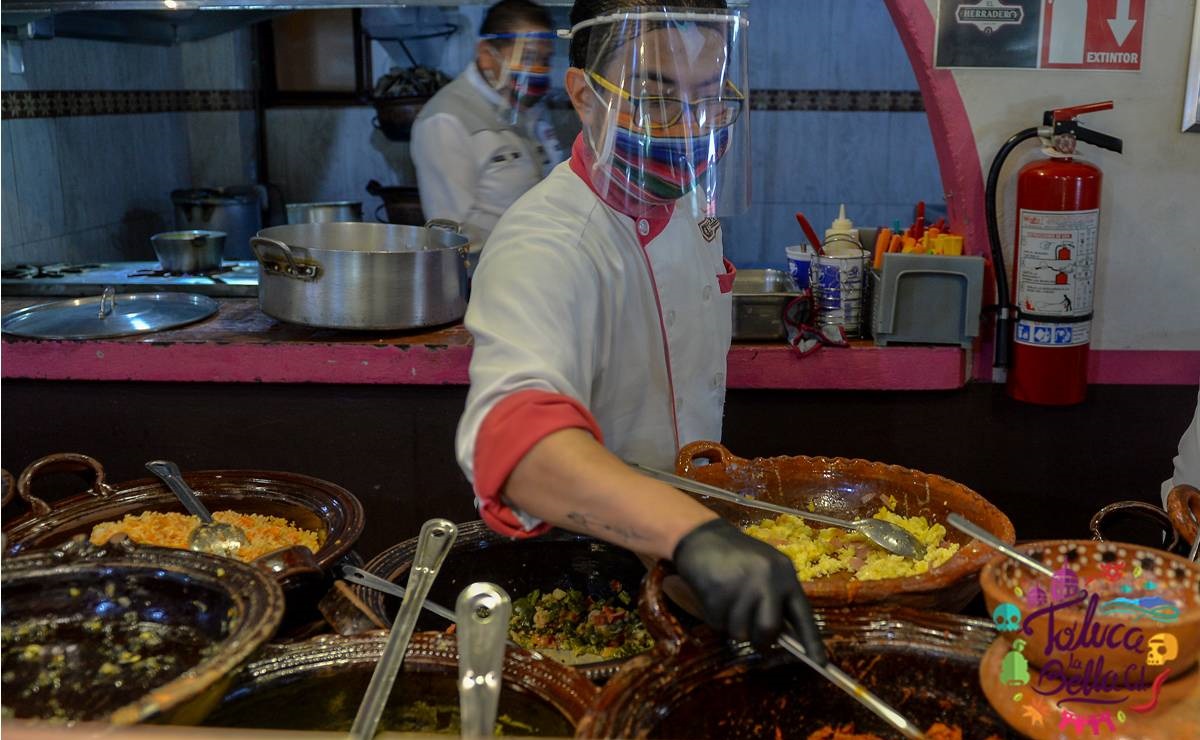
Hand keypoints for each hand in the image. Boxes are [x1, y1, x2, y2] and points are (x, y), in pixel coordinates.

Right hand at [673, 518, 825, 662]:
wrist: (702, 537)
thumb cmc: (738, 556)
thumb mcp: (766, 568)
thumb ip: (777, 596)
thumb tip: (784, 635)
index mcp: (785, 574)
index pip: (803, 614)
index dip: (811, 641)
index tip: (821, 664)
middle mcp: (767, 580)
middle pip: (769, 630)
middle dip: (760, 639)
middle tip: (753, 634)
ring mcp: (742, 587)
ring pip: (742, 633)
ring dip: (733, 626)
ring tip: (728, 603)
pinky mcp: (717, 594)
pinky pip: (719, 625)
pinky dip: (715, 618)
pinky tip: (714, 596)